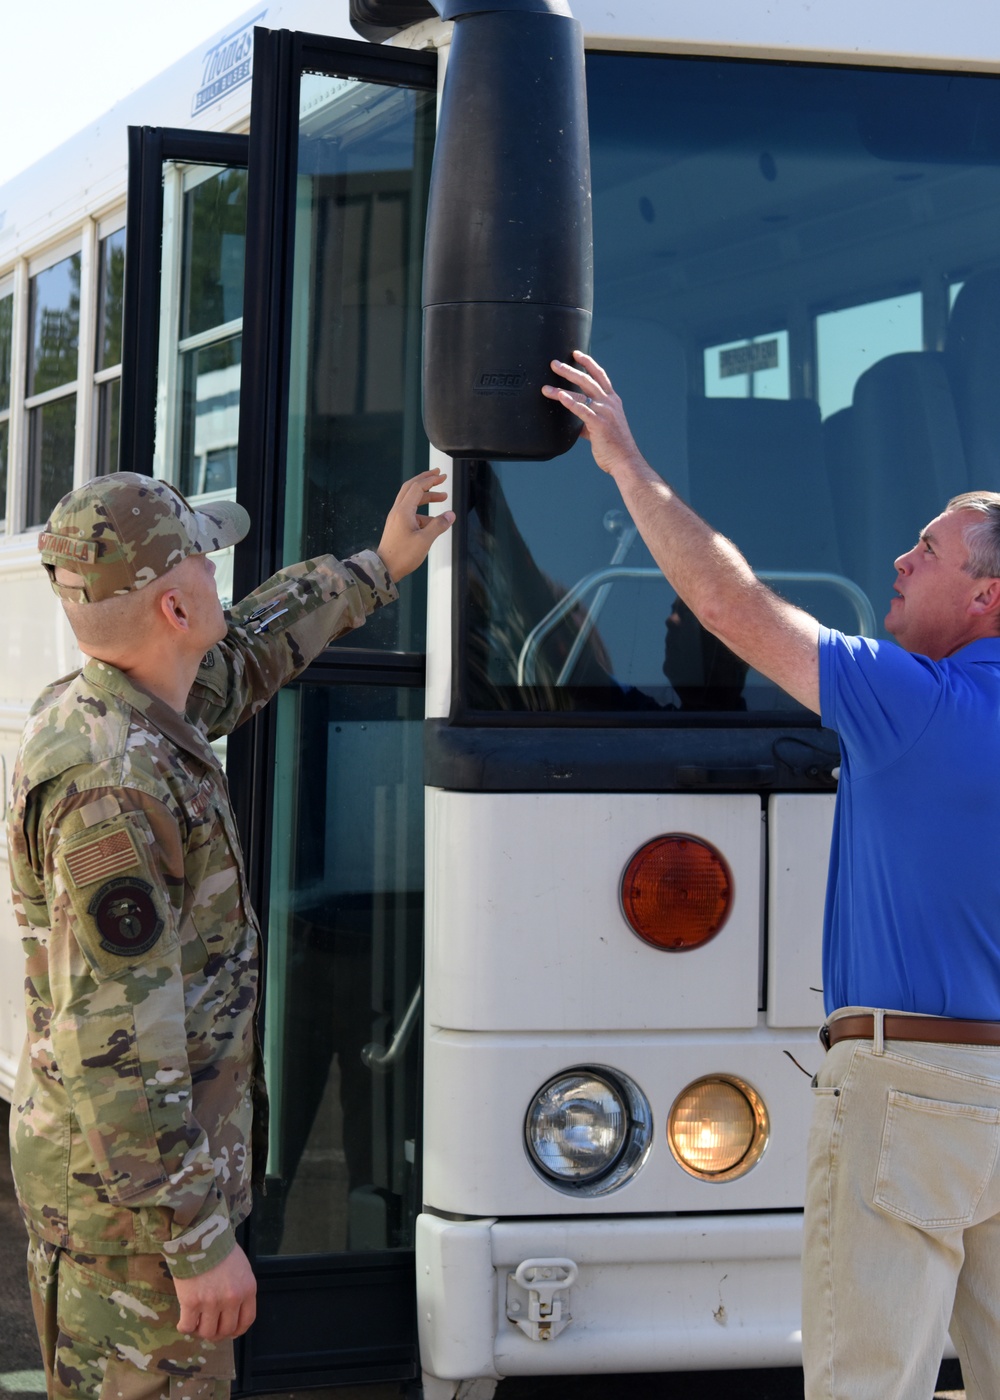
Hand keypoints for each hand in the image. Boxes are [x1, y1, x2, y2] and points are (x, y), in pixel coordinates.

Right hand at [175, 1242, 256, 1340]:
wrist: (200, 1236)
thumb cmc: (220, 1249)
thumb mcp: (241, 1268)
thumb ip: (240, 1289)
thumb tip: (233, 1311)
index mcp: (247, 1289)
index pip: (246, 1321)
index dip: (237, 1330)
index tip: (229, 1331)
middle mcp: (232, 1299)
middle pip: (226, 1330)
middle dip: (217, 1332)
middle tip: (209, 1327)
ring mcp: (211, 1302)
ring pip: (207, 1332)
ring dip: (201, 1331)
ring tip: (196, 1322)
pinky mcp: (191, 1302)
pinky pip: (187, 1327)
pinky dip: (185, 1327)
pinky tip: (183, 1320)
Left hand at [376, 469, 454, 582]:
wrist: (384, 568)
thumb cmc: (402, 556)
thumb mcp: (424, 540)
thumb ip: (438, 525)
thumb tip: (451, 515)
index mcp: (403, 511)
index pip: (417, 487)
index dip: (431, 479)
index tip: (442, 476)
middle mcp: (398, 511)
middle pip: (411, 487)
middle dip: (426, 479)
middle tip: (439, 475)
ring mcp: (396, 518)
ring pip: (412, 500)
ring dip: (427, 496)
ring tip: (443, 498)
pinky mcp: (397, 526)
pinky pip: (411, 513)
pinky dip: (423, 512)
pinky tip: (433, 522)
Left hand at [542, 351, 644, 478]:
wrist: (625, 461)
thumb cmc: (615, 447)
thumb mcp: (603, 429)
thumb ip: (589, 422)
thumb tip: (577, 423)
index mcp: (613, 401)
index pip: (600, 376)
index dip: (588, 363)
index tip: (576, 354)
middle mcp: (610, 403)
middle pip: (588, 380)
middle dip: (570, 369)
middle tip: (554, 364)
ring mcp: (605, 412)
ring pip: (581, 393)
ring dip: (561, 388)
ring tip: (546, 387)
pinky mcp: (599, 424)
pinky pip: (582, 409)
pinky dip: (570, 401)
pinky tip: (559, 396)